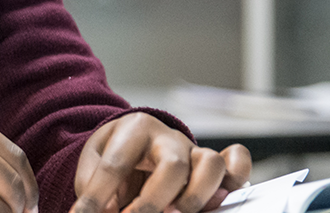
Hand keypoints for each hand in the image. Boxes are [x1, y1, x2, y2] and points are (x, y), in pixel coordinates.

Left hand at [73, 113, 251, 212]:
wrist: (130, 141)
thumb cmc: (113, 154)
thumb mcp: (93, 164)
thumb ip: (94, 189)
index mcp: (132, 128)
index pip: (116, 165)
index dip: (98, 196)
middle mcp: (168, 137)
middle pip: (173, 165)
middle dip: (153, 201)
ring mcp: (193, 148)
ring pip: (210, 164)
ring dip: (194, 197)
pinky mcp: (213, 163)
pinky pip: (237, 162)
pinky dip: (236, 177)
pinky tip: (219, 199)